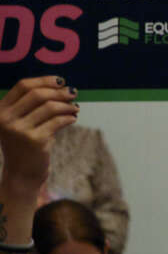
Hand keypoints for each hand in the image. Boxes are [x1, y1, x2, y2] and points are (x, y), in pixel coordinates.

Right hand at [0, 76, 78, 192]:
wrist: (22, 173)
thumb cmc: (25, 143)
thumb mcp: (21, 122)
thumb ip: (33, 104)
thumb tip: (63, 86)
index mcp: (0, 111)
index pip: (23, 86)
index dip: (44, 80)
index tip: (61, 81)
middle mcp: (6, 119)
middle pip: (38, 94)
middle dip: (59, 92)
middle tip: (73, 93)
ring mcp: (19, 130)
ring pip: (50, 107)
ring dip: (67, 105)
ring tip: (75, 108)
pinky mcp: (35, 141)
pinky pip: (58, 121)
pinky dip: (69, 118)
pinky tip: (73, 118)